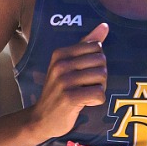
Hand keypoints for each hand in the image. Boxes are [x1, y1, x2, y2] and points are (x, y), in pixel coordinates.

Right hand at [27, 22, 108, 141]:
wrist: (41, 119)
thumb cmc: (59, 91)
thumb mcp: (67, 65)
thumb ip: (86, 45)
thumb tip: (105, 26)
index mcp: (60, 53)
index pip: (96, 46)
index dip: (97, 62)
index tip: (86, 73)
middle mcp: (61, 64)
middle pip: (101, 61)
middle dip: (101, 76)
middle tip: (88, 86)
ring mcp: (64, 81)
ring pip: (102, 77)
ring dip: (99, 88)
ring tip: (86, 94)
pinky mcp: (69, 98)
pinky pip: (99, 94)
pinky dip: (97, 101)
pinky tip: (86, 103)